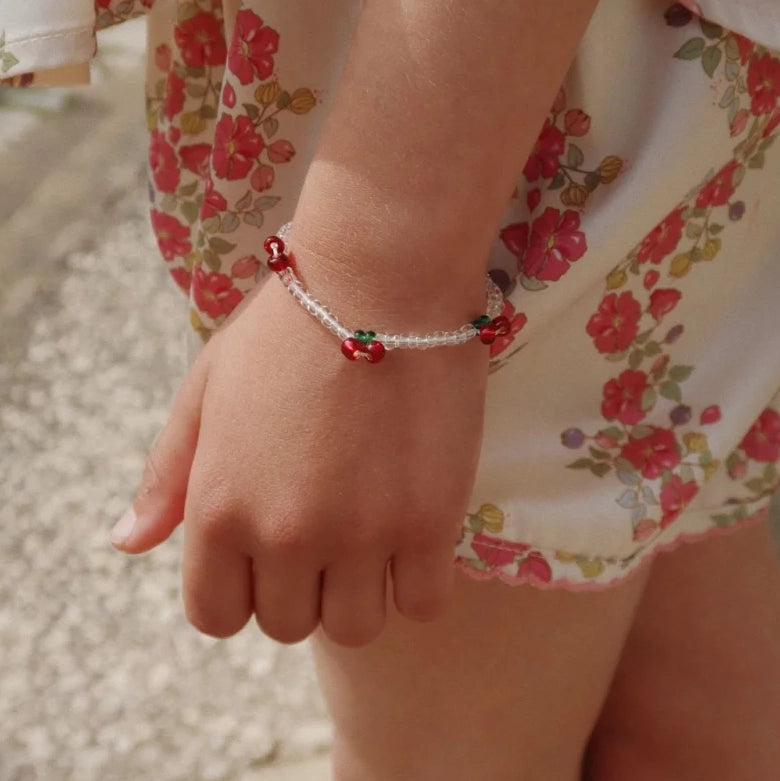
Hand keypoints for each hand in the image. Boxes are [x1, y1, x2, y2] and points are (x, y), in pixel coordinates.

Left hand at [111, 276, 488, 646]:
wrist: (380, 281)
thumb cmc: (287, 330)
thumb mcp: (206, 391)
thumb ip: (167, 476)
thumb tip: (127, 543)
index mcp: (219, 508)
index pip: (216, 616)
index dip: (242, 592)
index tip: (269, 558)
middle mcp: (285, 535)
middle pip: (289, 624)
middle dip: (303, 586)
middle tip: (327, 528)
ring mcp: (361, 534)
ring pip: (356, 626)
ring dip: (360, 591)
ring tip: (373, 532)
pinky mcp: (430, 522)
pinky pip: (422, 604)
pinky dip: (417, 581)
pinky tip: (415, 530)